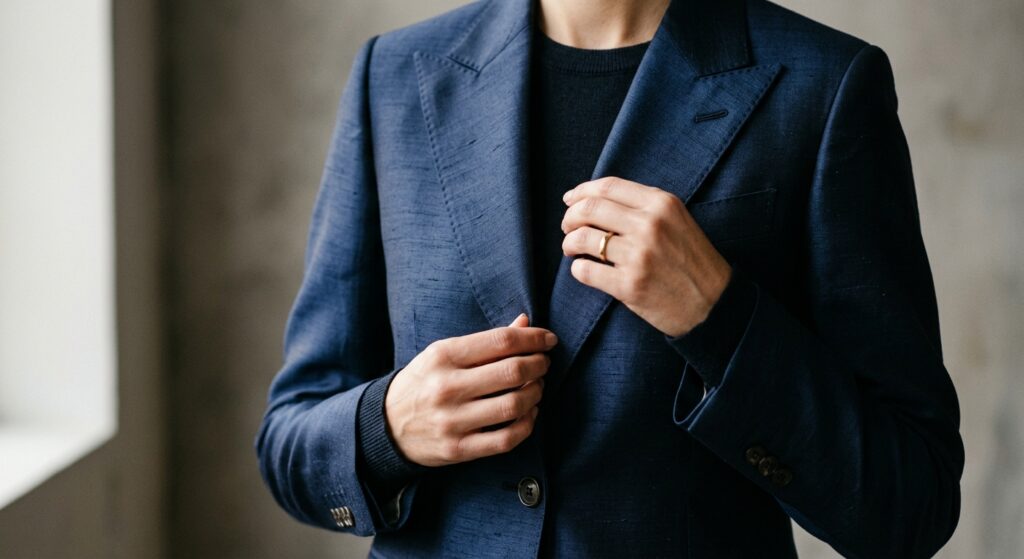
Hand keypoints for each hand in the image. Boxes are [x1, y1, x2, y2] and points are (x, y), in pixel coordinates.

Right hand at [384, 313, 554, 466]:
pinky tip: (529, 414)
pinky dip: (527, 425)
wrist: (385, 425)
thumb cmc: (423, 382)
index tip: (548, 339)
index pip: (501, 341)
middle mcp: (447, 387)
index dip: (533, 338)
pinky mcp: (458, 449)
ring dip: (536, 394)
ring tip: (537, 387)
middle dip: (539, 365)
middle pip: (512, 372)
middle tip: (544, 363)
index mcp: (443, 356)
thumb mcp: (444, 353)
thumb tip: (525, 322)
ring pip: (514, 405)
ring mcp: (452, 421)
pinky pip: (506, 439)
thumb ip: (486, 341)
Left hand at [560, 176, 731, 337]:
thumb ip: (644, 208)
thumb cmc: (692, 262)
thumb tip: (594, 200)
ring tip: (572, 249)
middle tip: (568, 228)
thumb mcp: (678, 221)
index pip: (607, 187)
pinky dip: (578, 268)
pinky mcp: (629, 285)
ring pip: (582, 238)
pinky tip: (584, 269)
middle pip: (589, 208)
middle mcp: (650, 225)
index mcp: (662, 204)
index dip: (581, 192)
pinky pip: (585, 270)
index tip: (570, 200)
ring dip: (569, 243)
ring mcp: (639, 255)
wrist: (714, 305)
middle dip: (570, 217)